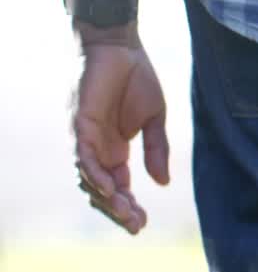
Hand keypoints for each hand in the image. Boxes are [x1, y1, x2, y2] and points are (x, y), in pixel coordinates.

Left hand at [72, 32, 169, 233]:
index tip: (143, 224)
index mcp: (115, 151)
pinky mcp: (80, 125)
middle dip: (118, 210)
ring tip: (126, 212)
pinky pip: (83, 156)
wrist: (120, 46)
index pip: (118, 188)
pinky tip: (110, 188)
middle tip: (136, 225)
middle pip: (102, 191)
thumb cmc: (136, 77)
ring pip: (89, 179)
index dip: (129, 207)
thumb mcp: (155, 119)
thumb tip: (163, 183)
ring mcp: (86, 139)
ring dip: (106, 198)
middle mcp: (97, 150)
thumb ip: (157, 150)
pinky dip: (94, 174)